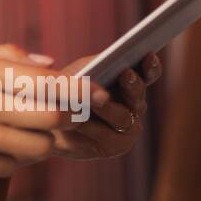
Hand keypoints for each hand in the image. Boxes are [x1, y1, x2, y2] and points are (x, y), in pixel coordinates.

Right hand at [0, 44, 76, 178]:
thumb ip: (7, 56)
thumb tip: (52, 64)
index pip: (47, 83)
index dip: (80, 89)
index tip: (98, 92)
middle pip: (53, 118)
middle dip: (70, 116)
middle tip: (71, 114)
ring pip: (39, 147)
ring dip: (45, 140)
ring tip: (31, 130)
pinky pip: (15, 166)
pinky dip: (18, 157)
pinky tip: (4, 144)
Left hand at [48, 52, 162, 159]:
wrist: (50, 121)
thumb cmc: (67, 89)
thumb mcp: (79, 71)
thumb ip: (96, 65)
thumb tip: (107, 61)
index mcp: (130, 83)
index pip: (148, 73)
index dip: (151, 66)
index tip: (148, 55)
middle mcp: (135, 105)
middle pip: (138, 95)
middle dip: (132, 84)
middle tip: (125, 74)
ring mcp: (129, 127)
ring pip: (123, 117)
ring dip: (105, 108)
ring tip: (91, 101)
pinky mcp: (117, 146)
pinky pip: (108, 136)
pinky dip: (92, 128)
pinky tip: (79, 123)